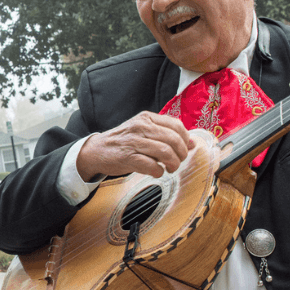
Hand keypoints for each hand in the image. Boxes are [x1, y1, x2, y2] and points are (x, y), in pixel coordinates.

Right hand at [76, 111, 193, 180]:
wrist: (97, 150)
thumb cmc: (123, 142)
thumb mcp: (143, 131)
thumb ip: (165, 134)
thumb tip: (192, 144)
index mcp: (147, 118)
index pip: (177, 125)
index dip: (186, 139)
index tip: (185, 149)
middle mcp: (141, 127)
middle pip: (173, 140)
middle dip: (181, 154)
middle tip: (178, 161)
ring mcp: (134, 142)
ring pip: (165, 152)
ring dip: (173, 164)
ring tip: (170, 168)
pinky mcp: (128, 157)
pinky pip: (152, 165)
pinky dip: (159, 171)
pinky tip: (157, 172)